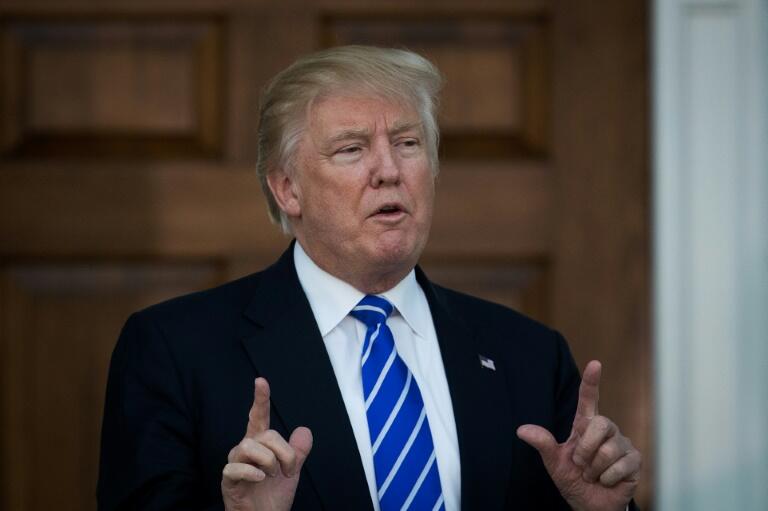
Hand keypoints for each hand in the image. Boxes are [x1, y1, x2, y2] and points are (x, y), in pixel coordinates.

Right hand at [221, 377, 312, 510]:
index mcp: (260, 445)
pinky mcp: (228, 480)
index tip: (261, 381)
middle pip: (265, 434)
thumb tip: (304, 430)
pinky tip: (261, 478)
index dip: (260, 399)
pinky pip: (235, 467)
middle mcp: (245, 450)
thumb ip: (298, 451)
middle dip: (283, 451)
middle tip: (288, 471)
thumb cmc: (272, 496)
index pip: (259, 417)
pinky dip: (252, 472)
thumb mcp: (291, 471)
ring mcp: (235, 464)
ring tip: (272, 476)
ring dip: (268, 461)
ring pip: (249, 446)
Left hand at [516, 361, 640, 510]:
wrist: (590, 505)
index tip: (595, 364)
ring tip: (594, 475)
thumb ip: (543, 444)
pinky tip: (607, 481)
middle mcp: (606, 430)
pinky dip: (607, 478)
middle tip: (581, 465)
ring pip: (608, 450)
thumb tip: (521, 430)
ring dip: (595, 469)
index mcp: (584, 426)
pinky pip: (620, 466)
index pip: (589, 400)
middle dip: (586, 449)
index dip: (591, 382)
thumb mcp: (554, 463)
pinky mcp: (634, 460)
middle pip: (600, 423)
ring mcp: (622, 444)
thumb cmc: (574, 479)